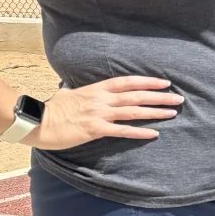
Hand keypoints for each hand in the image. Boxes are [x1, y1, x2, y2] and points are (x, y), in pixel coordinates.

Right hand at [28, 76, 182, 149]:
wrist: (36, 120)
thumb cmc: (51, 109)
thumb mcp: (68, 95)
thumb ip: (79, 92)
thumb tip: (77, 90)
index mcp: (96, 89)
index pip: (127, 82)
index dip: (147, 82)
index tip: (164, 83)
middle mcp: (101, 99)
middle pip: (136, 96)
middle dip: (159, 97)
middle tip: (178, 98)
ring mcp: (99, 114)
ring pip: (133, 111)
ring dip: (155, 112)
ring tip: (172, 113)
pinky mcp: (95, 129)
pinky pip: (122, 131)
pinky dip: (139, 132)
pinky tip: (154, 133)